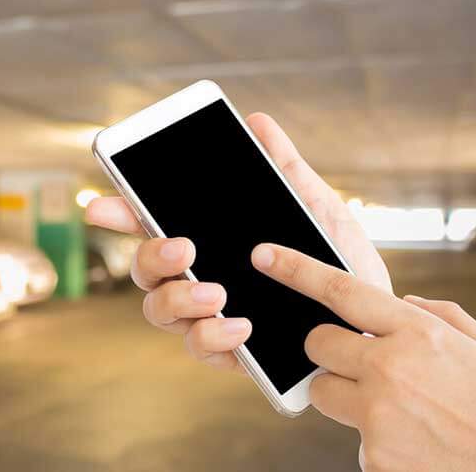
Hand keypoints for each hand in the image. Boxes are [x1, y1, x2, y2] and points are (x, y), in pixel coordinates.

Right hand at [85, 113, 391, 370]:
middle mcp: (199, 276)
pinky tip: (241, 325)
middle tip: (184, 247)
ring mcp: (210, 315)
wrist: (375, 316)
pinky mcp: (231, 351)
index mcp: (211, 239)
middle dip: (151, 257)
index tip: (99, 206)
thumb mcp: (316, 208)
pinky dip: (212, 336)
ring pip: (160, 309)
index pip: (153, 223)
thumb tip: (258, 123)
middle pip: (145, 269)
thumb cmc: (341, 260)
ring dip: (178, 299)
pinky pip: (200, 348)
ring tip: (215, 292)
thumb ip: (284, 170)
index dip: (121, 214)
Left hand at [251, 243, 475, 471]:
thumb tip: (397, 304)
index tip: (263, 256)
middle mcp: (390, 370)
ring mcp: (379, 418)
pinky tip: (418, 445)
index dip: (295, 269)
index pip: (340, 290)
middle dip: (331, 352)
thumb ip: (434, 317)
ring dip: (349, 397)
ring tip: (404, 411)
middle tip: (363, 363)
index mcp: (418, 333)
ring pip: (326, 394)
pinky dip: (379, 443)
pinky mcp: (376, 460)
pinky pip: (356, 440)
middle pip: (316, 346)